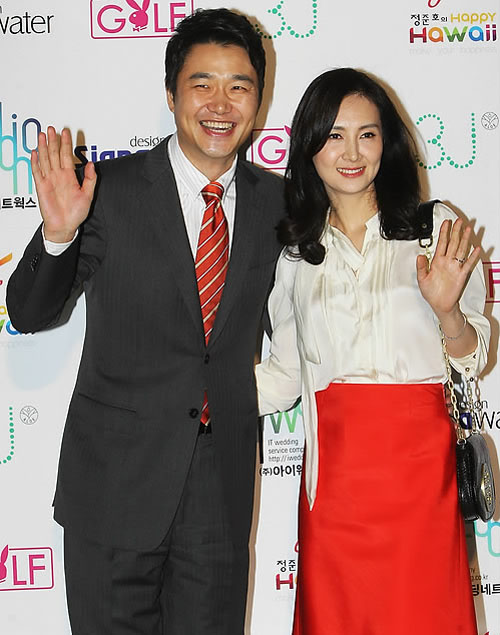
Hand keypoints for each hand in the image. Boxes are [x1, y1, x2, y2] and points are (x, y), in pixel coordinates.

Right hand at [32, 127, 96, 242]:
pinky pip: (37, 172)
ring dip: (43, 147)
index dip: (66, 144)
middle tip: (52, 129)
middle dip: (53, 141)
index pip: (67, 156)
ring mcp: (49, 180)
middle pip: (54, 154)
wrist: (65, 226)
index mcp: (70, 177)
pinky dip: (35, 162)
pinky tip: (34, 153)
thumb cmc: (75, 213)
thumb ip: (90, 179)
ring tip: (42, 135)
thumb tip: (91, 163)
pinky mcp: (41, 186)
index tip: (66, 133)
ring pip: (45, 159)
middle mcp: (59, 176)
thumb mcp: (88, 195)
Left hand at [416, 218, 479, 320]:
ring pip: (461, 249)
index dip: (443, 232)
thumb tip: (420, 255)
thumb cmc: (431, 293)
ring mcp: (454, 267)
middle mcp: (447, 262)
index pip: (441, 243)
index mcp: (437, 262)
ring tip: (468, 229)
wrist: (440, 305)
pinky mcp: (461, 275)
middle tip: (458, 221)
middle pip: (452, 243)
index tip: (446, 223)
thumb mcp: (422, 279)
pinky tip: (476, 248)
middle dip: (455, 231)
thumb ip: (421, 267)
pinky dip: (472, 256)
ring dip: (464, 239)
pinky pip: (468, 264)